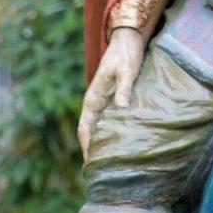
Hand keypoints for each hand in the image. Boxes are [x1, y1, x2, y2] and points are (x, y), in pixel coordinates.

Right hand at [79, 28, 146, 158]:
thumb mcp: (126, 70)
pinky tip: (122, 144)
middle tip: (103, 172)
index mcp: (93, 98)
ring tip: (112, 164)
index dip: (86, 147)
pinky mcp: (114, 100)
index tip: (92, 164)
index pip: (84, 129)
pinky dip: (112, 135)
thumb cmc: (126, 55)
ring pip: (100, 129)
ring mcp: (104, 102)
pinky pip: (109, 123)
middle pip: (91, 133)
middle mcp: (96, 103)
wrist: (128, 40)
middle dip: (93, 151)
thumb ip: (124, 88)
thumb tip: (121, 108)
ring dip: (103, 144)